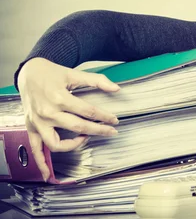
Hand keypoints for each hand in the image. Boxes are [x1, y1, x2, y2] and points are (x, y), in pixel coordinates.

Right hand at [18, 57, 120, 180]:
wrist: (28, 73)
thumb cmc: (52, 73)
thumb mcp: (74, 73)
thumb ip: (97, 80)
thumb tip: (116, 88)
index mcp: (60, 98)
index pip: (88, 112)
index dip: (104, 117)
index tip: (115, 120)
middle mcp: (48, 112)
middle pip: (78, 127)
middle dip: (98, 130)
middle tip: (111, 131)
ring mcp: (38, 123)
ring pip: (57, 143)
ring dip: (74, 145)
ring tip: (87, 138)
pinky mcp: (31, 128)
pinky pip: (36, 149)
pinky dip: (41, 164)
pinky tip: (48, 174)